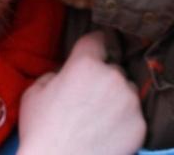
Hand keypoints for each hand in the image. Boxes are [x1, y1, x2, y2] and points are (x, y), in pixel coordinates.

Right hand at [18, 32, 144, 154]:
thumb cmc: (41, 133)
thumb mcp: (33, 94)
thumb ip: (54, 74)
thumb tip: (65, 74)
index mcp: (85, 64)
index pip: (97, 39)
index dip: (94, 45)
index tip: (94, 52)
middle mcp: (112, 76)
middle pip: (113, 69)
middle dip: (103, 80)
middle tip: (88, 100)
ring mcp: (130, 100)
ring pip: (127, 91)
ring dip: (117, 99)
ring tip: (99, 120)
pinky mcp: (140, 124)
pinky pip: (135, 116)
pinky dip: (125, 122)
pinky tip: (108, 134)